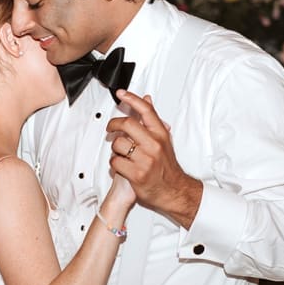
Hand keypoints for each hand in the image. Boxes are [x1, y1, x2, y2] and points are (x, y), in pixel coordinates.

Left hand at [106, 90, 203, 227]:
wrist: (173, 190)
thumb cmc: (166, 166)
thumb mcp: (163, 140)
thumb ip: (152, 121)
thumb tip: (146, 100)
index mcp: (160, 134)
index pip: (145, 111)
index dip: (131, 99)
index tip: (121, 94)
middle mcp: (154, 145)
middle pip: (127, 124)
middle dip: (114, 124)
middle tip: (110, 128)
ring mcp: (145, 160)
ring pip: (118, 144)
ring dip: (115, 148)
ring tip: (121, 153)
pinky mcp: (136, 174)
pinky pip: (115, 162)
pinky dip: (114, 163)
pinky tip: (121, 165)